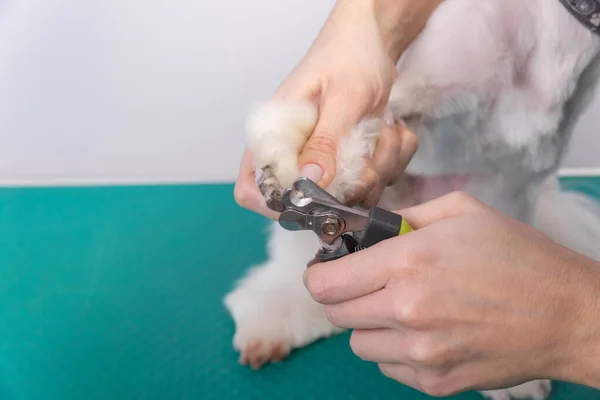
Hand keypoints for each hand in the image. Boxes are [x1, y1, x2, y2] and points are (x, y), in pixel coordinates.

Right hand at [233, 0, 429, 217]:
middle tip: (369, 148)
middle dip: (352, 184)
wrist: (372, 43)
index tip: (319, 194)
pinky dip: (394, 158)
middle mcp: (294, 156)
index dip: (280, 204)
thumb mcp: (341, 97)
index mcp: (273, 137)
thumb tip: (308, 182)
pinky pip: (378, 183)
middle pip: (310, 206)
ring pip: (351, 198)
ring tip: (384, 127)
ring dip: (381, 167)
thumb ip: (325, 141)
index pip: (253, 191)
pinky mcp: (351, 166)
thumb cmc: (348, 57)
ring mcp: (325, 165)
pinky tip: (391, 129)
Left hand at [303, 192, 599, 395]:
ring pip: (359, 344)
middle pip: (336, 314)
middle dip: (344, 296)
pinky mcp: (435, 382)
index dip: (319, 275)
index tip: (327, 270)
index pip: (326, 283)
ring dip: (370, 324)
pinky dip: (395, 351)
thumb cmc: (520, 257)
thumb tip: (367, 230)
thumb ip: (405, 216)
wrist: (569, 315)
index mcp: (408, 263)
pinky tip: (425, 333)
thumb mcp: (461, 211)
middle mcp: (406, 312)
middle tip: (369, 283)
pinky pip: (388, 367)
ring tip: (403, 308)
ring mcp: (420, 353)